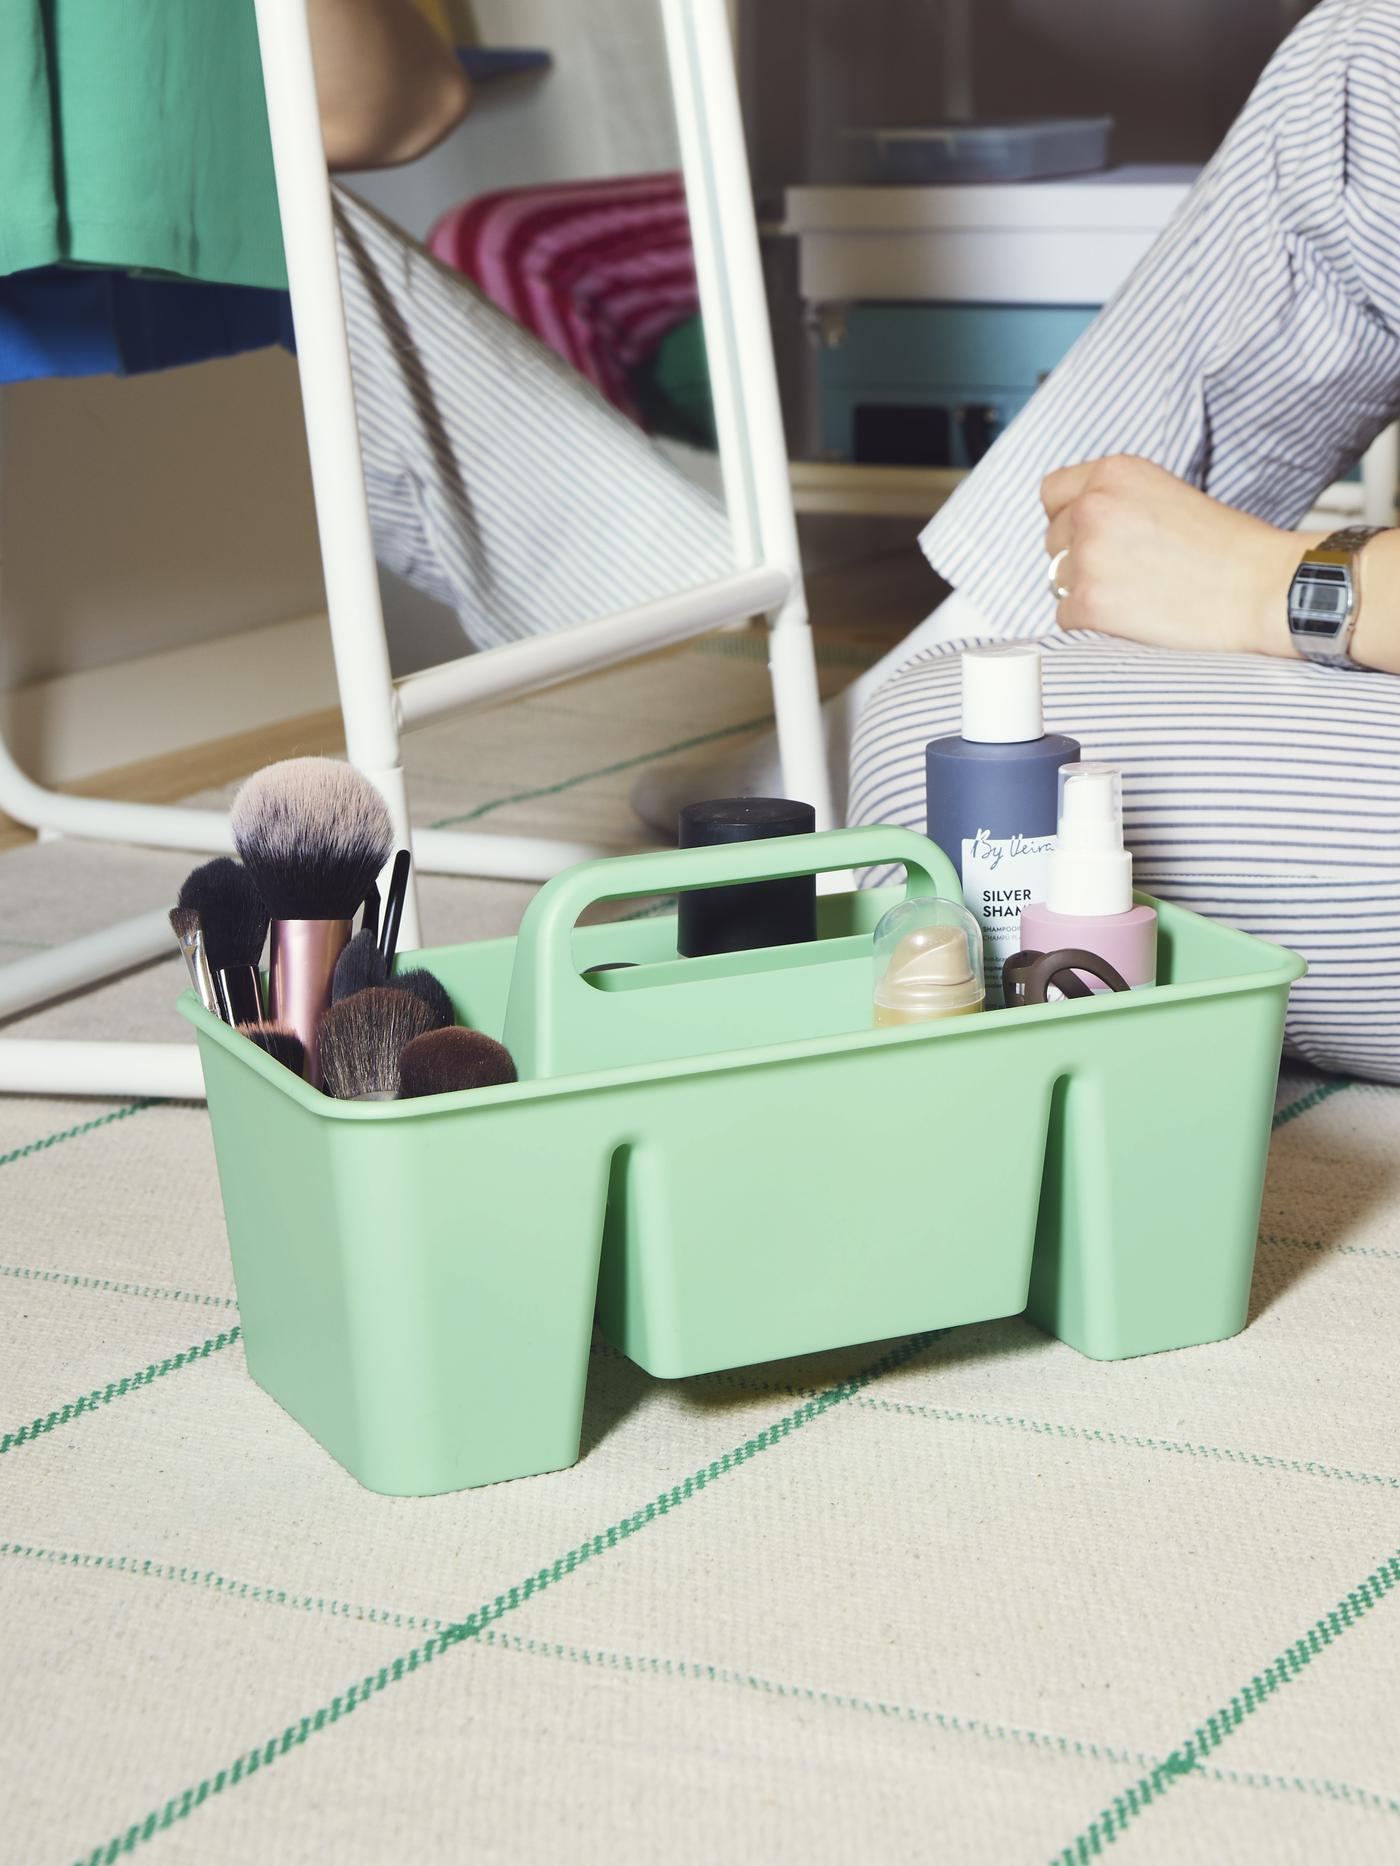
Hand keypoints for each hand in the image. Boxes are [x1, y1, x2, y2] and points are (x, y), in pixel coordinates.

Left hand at [1041, 454, 1306, 656]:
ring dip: (1086, 591)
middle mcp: (1093, 507)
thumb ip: (1119, 502)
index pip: (1053, 493)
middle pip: (1054, 540)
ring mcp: (1088, 555)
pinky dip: (1092, 623)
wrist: (1260, 588)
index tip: (1090, 535)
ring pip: (1057, 580)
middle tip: (1127, 572)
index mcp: (1115, 472)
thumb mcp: (1166, 494)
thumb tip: (1077, 529)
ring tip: (1136, 594)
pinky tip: (1133, 617)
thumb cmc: (1228, 547)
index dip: (1069, 517)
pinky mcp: (1089, 602)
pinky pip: (1065, 617)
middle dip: (1080, 557)